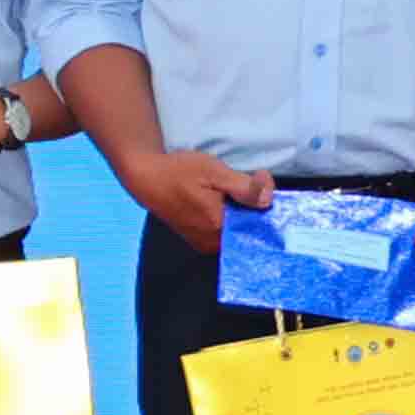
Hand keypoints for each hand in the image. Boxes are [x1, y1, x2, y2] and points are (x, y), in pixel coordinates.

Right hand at [119, 143, 270, 254]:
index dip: (263, 203)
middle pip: (248, 229)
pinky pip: (224, 233)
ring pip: (236, 230)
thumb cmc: (177, 172)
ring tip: (228, 191)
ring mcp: (204, 243)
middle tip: (241, 184)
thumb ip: (244, 187)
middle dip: (252, 208)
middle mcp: (212, 242)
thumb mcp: (214, 171)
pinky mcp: (197, 240)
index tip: (260, 184)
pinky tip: (220, 200)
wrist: (145, 177)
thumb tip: (270, 197)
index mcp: (219, 227)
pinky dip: (228, 218)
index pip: (258, 223)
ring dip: (240, 213)